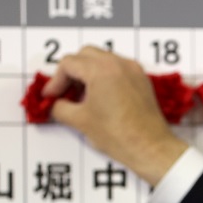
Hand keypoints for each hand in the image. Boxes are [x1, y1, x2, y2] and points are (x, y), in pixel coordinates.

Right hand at [45, 46, 187, 185]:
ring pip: (102, 59)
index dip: (55, 80)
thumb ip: (60, 107)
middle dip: (71, 72)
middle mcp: (120, 64)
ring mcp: (133, 70)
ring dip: (87, 72)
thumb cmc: (120, 135)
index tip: (52, 96)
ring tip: (80, 96)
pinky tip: (99, 97)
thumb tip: (55, 104)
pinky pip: (117, 68)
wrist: (150, 147)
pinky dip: (104, 76)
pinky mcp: (142, 80)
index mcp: (102, 70)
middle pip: (85, 55)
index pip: (69, 63)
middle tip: (64, 93)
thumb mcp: (80, 121)